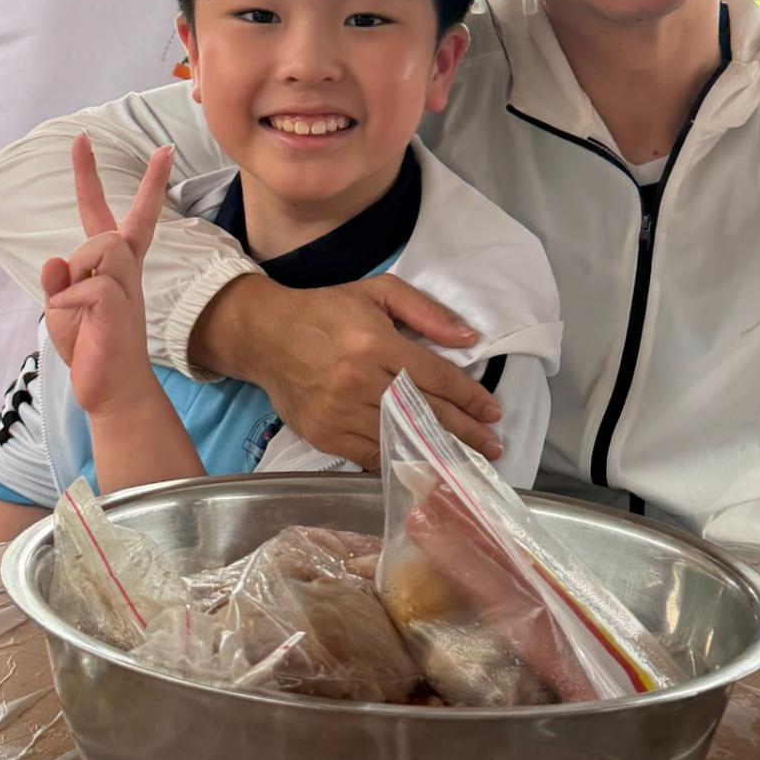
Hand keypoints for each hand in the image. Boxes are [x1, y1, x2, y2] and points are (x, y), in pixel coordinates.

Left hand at [41, 133, 173, 418]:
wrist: (109, 389)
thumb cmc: (90, 347)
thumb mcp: (61, 309)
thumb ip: (59, 282)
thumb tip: (56, 259)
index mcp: (110, 268)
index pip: (108, 215)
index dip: (94, 177)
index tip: (92, 140)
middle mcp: (124, 270)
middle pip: (123, 222)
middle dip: (120, 181)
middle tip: (91, 138)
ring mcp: (126, 285)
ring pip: (99, 246)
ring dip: (77, 273)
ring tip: (75, 304)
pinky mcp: (120, 303)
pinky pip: (85, 285)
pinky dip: (70, 302)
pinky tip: (76, 320)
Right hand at [192, 271, 503, 470]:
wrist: (265, 335)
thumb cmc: (327, 310)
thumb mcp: (378, 292)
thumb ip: (426, 312)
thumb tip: (469, 337)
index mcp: (375, 342)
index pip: (435, 376)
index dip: (469, 397)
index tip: (493, 411)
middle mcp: (358, 381)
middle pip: (425, 413)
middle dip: (465, 432)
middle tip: (493, 447)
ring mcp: (339, 413)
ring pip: (400, 439)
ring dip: (438, 452)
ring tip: (465, 461)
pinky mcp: (323, 436)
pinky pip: (370, 456)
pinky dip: (399, 462)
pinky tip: (423, 466)